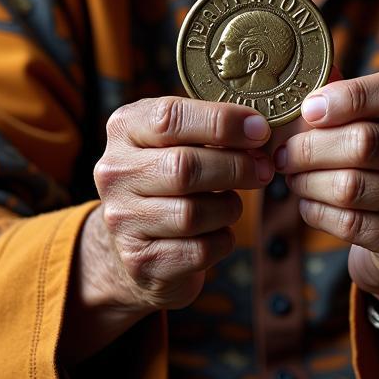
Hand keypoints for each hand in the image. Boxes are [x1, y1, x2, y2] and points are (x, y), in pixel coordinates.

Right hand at [90, 96, 272, 312]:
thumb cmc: (169, 178)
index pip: (170, 117)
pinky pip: (198, 251)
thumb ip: (210, 130)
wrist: (136, 242)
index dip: (221, 122)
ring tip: (231, 202)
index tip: (259, 129)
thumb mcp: (177, 140)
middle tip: (264, 168)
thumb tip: (258, 130)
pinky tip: (217, 231)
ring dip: (228, 207)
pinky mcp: (139, 261)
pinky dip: (221, 240)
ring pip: (193, 213)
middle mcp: (114, 172)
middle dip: (236, 167)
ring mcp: (122, 219)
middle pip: (184, 167)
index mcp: (124, 128)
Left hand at [273, 71, 378, 315]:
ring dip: (307, 181)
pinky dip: (315, 210)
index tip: (308, 109)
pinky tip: (307, 202)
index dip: (348, 97)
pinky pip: (348, 222)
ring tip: (292, 176)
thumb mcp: (373, 125)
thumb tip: (310, 75)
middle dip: (310, 147)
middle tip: (282, 152)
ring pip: (350, 186)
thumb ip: (346, 99)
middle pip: (364, 142)